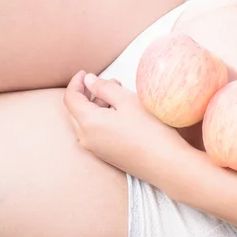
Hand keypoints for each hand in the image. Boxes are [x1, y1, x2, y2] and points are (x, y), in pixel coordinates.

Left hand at [63, 70, 186, 178]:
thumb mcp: (127, 101)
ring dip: (96, 106)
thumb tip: (88, 81)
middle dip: (88, 94)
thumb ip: (104, 88)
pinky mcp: (107, 155)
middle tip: (106, 81)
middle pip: (76, 111)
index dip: (76, 83)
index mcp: (88, 123)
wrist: (165, 164)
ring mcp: (96, 149)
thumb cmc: (149, 130)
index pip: (70, 99)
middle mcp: (86, 138)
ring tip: (117, 95)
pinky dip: (101, 119)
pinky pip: (96, 132)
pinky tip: (120, 113)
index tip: (84, 72)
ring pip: (87, 122)